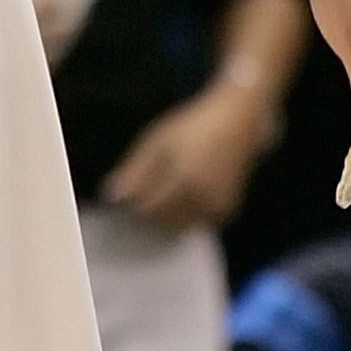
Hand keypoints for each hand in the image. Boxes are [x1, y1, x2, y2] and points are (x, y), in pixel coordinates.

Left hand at [102, 78, 261, 229]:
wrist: (237, 123)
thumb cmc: (192, 127)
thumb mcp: (156, 142)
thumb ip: (134, 172)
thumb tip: (113, 198)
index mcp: (183, 180)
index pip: (147, 210)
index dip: (131, 208)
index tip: (123, 199)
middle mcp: (203, 200)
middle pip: (163, 224)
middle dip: (147, 215)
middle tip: (142, 195)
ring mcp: (218, 209)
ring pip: (179, 227)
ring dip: (165, 217)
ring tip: (163, 192)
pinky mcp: (227, 212)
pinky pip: (196, 223)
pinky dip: (184, 215)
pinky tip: (183, 194)